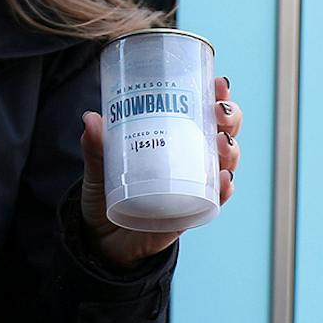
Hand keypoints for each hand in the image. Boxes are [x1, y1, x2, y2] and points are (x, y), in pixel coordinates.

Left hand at [79, 75, 241, 267]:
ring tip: (223, 142)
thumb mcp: (98, 168)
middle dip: (230, 118)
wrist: (101, 239)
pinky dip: (223, 191)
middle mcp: (189, 161)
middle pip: (222, 133)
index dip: (217, 96)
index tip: (219, 83)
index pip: (201, 112)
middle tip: (220, 110)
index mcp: (173, 139)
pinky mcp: (189, 214)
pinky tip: (224, 180)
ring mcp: (192, 187)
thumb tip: (91, 118)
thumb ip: (95, 147)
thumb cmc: (106, 193)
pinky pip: (214, 201)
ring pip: (225, 164)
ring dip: (231, 151)